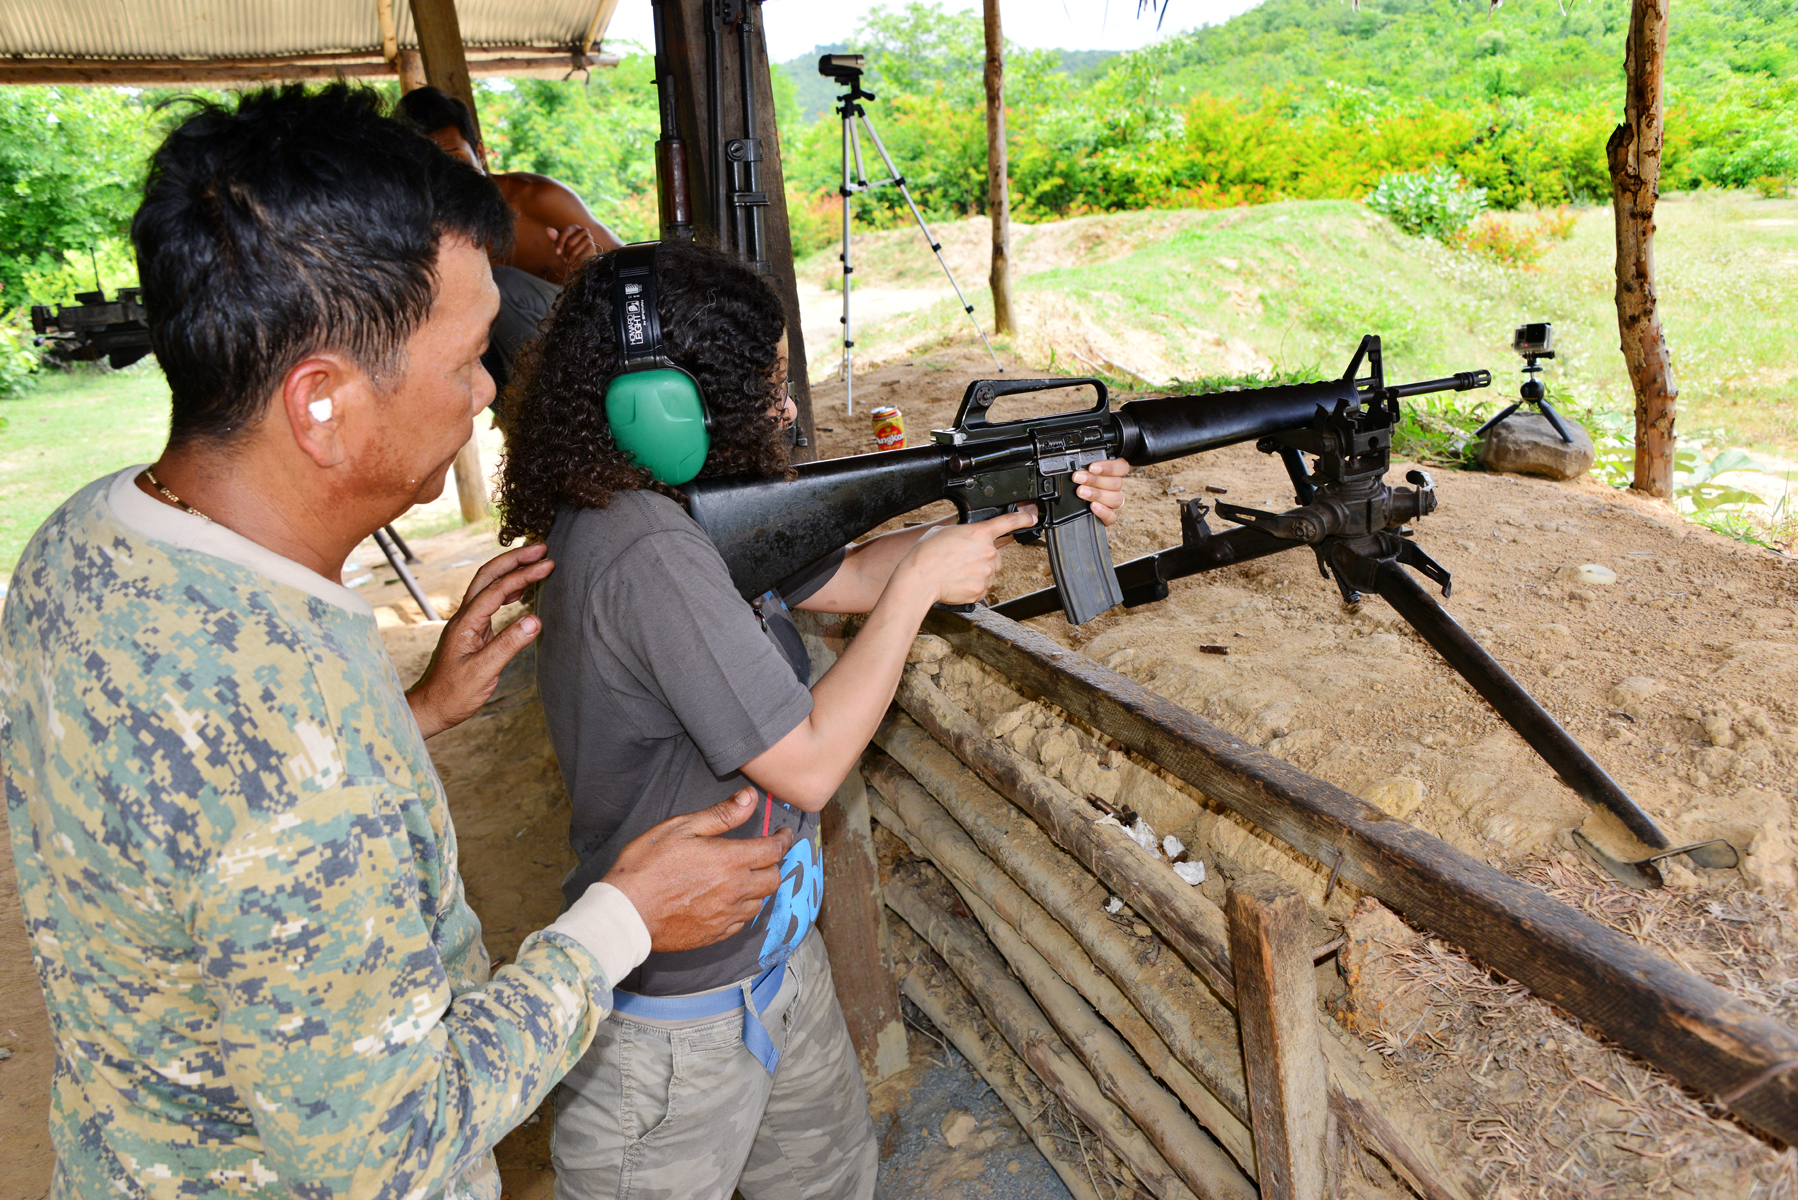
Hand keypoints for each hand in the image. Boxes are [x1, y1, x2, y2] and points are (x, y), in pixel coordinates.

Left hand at [406, 544, 554, 738]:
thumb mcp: (483, 672)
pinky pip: (491, 600)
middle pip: (488, 575)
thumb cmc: (453, 694)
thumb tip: (535, 620)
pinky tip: (521, 590)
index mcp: (465, 623)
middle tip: (541, 548)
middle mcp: (464, 617)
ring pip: (488, 585)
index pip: (497, 590)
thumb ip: (508, 645)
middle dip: (514, 559)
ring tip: (535, 560)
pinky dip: (508, 588)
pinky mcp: (473, 631)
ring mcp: (468, 623)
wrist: (432, 707)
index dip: (523, 575)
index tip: (547, 565)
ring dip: (511, 569)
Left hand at [547, 225, 597, 268]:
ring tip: (570, 260)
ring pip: (575, 251)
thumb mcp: (560, 243)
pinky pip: (581, 257)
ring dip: (570, 258)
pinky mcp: (593, 248)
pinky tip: (575, 263)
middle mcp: (584, 230)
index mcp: (574, 227)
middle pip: (570, 243)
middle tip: (565, 257)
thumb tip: (548, 229)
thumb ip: (555, 237)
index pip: (565, 234)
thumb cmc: (568, 248)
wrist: (581, 258)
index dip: (559, 244)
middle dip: (565, 252)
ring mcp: (590, 238)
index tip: (557, 253)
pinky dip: (576, 261)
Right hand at [605, 789, 794, 951]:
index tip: (784, 834)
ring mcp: (727, 916)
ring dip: (759, 887)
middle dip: (774, 863)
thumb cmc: (648, 866)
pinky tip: (729, 901)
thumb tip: (750, 798)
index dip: (783, 840)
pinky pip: (741, 922)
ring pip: (760, 901)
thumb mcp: (681, 828)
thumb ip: (721, 815)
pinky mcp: (715, 934)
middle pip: (773, 878)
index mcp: (731, 861)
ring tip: (746, 877)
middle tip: (765, 855)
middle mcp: (736, 890)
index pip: (773, 850)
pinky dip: (742, 909)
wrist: (626, 913)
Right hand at [897, 509, 1037, 605]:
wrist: (920, 579)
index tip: (1032, 517)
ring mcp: (987, 572)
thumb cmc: (926, 554)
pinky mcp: (981, 590)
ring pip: (989, 572)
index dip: (1023, 518)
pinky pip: (982, 587)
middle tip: (962, 560)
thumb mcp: (943, 531)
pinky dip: (972, 586)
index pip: (1008, 522)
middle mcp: (988, 552)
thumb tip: (967, 538)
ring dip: (978, 572)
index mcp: (980, 533)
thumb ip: (963, 532)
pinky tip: (957, 582)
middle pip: (995, 554)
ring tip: (957, 572)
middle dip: (983, 557)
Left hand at [1072, 458, 1132, 525]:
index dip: (1109, 467)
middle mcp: (1115, 487)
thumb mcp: (1081, 470)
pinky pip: (1112, 517)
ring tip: (1081, 491)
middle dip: (1094, 480)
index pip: (1122, 467)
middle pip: (1116, 483)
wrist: (1072, 503)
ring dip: (1097, 494)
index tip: (1092, 467)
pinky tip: (1093, 506)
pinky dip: (1103, 512)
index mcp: (1113, 473)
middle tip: (1078, 478)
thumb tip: (1075, 462)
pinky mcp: (1108, 517)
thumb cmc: (1078, 482)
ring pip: (1116, 499)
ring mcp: (1112, 503)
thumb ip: (1084, 466)